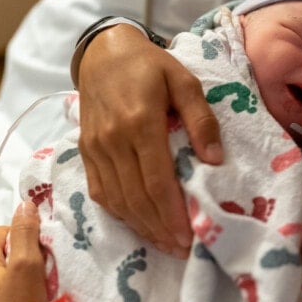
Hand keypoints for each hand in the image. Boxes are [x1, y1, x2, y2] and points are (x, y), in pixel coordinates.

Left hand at [0, 201, 47, 301]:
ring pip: (12, 267)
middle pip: (8, 249)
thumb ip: (25, 233)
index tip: (36, 257)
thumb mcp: (25, 266)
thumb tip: (26, 203)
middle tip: (35, 276)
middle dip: (27, 257)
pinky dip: (22, 288)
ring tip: (33, 290)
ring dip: (27, 274)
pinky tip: (29, 299)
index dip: (25, 239)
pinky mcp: (1, 296)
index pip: (4, 231)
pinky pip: (11, 282)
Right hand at [77, 24, 222, 256]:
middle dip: (160, 228)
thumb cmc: (151, 66)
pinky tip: (140, 223)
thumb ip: (201, 119)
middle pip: (136, 197)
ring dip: (142, 226)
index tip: (190, 235)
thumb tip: (215, 159)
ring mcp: (95, 148)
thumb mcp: (185, 81)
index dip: (172, 212)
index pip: (156, 180)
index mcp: (140, 122)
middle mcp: (113, 140)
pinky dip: (120, 212)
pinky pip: (100, 190)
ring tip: (167, 243)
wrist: (104, 53)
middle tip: (183, 248)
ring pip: (117, 199)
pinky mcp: (86, 151)